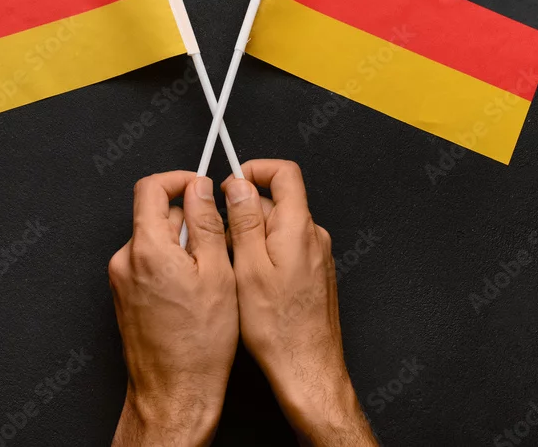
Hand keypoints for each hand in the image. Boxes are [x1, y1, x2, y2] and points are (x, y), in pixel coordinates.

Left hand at [110, 171, 237, 445]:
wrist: (174, 392)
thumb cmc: (200, 344)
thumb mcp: (217, 274)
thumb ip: (206, 224)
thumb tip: (199, 188)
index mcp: (148, 248)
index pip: (151, 188)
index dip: (180, 180)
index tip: (201, 186)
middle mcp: (126, 260)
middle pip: (156, 215)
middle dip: (188, 220)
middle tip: (218, 245)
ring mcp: (121, 279)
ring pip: (155, 241)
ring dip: (182, 247)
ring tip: (208, 279)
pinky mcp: (124, 296)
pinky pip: (149, 264)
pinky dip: (171, 267)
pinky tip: (193, 294)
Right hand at [222, 160, 375, 445]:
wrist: (308, 368)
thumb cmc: (278, 328)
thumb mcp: (249, 268)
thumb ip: (244, 221)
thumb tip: (238, 184)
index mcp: (298, 228)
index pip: (284, 173)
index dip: (255, 170)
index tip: (229, 184)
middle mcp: (313, 236)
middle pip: (277, 200)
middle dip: (244, 211)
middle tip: (219, 237)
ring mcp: (317, 255)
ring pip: (278, 227)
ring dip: (252, 236)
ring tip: (233, 267)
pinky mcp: (315, 273)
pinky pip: (287, 248)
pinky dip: (265, 254)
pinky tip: (250, 283)